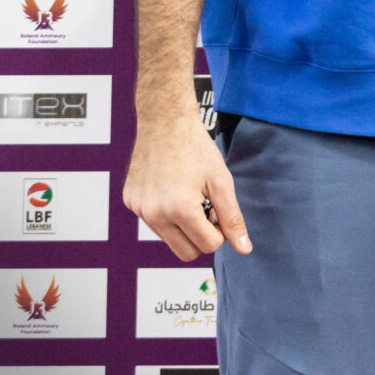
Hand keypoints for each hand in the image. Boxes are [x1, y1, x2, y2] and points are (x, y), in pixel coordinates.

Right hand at [124, 114, 250, 262]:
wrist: (165, 122)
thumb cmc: (196, 149)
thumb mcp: (221, 182)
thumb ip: (232, 218)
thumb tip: (244, 249)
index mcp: (179, 210)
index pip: (208, 246)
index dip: (220, 231)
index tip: (218, 211)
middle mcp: (154, 214)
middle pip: (186, 253)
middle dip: (201, 236)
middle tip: (206, 208)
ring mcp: (139, 209)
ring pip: (169, 239)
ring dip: (183, 226)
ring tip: (188, 196)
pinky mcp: (129, 202)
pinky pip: (153, 222)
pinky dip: (165, 214)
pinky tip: (170, 188)